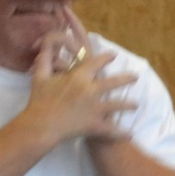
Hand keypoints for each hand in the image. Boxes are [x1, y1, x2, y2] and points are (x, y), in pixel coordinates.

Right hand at [24, 28, 135, 144]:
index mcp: (79, 77)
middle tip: (135, 77)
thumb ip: (46, 56)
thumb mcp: (40, 75)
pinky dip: (121, 133)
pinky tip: (129, 134)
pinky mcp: (95, 125)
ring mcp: (95, 108)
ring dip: (128, 105)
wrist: (40, 126)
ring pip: (118, 105)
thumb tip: (48, 41)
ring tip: (135, 105)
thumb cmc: (39, 101)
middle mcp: (91, 90)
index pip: (97, 62)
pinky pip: (111, 129)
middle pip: (114, 82)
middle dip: (126, 79)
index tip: (113, 56)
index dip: (106, 58)